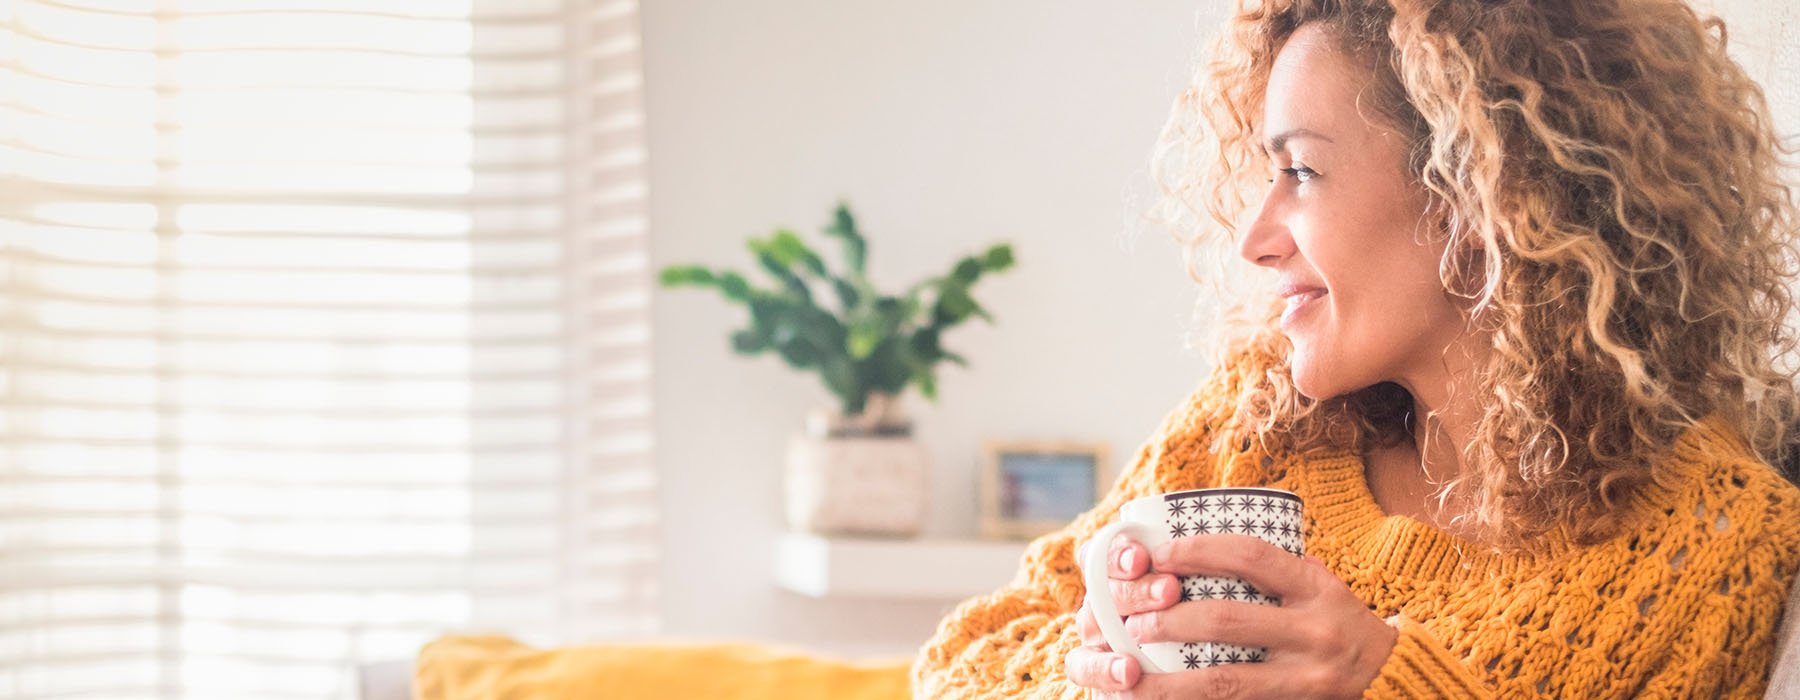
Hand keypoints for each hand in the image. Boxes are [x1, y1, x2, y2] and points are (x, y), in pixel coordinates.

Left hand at [1067, 534, 1396, 698]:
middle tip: (1134, 620)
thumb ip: (1276, 568)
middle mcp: (1316, 630)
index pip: (1252, 556)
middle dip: (1172, 618)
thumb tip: (1198, 543)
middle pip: (1228, 620)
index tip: (1159, 553)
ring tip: (1131, 669)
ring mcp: (1308, 677)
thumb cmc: (1340, 621)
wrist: (1393, 675)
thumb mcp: (1321, 584)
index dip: (1200, 550)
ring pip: (1226, 679)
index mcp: (1317, 587)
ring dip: (1171, 678)